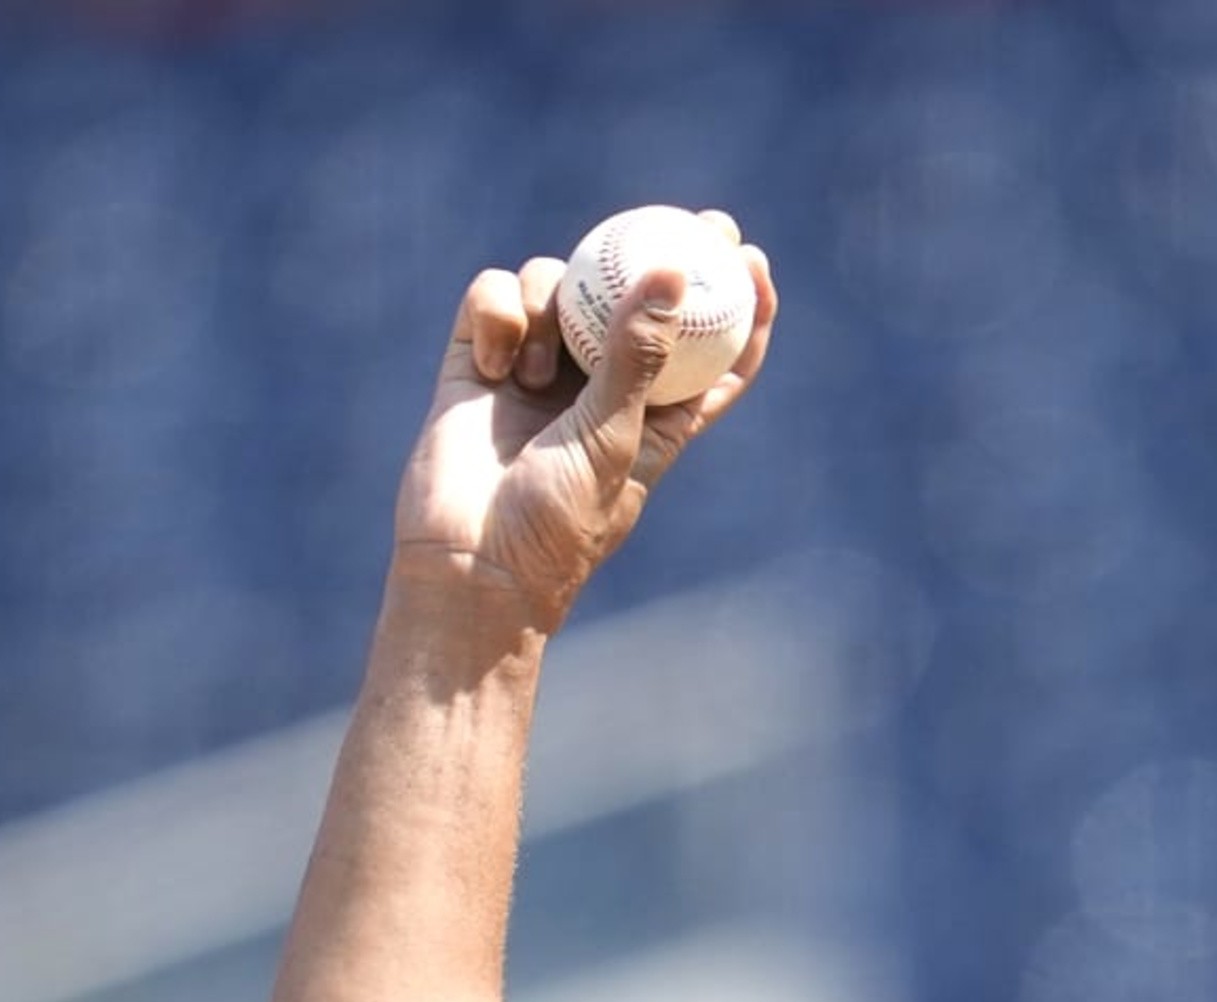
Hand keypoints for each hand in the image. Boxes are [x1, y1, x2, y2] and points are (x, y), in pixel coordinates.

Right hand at [390, 210, 777, 630]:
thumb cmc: (556, 522)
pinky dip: (497, 315)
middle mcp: (600, 383)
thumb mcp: (612, 438)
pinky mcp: (479, 359)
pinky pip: (494, 298)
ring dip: (552, 307)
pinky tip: (493, 367)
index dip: (739, 305)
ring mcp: (537, 367)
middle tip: (692, 222)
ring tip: (536, 374)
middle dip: (662, 254)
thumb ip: (638, 357)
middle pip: (637, 298)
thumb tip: (672, 274)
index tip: (753, 259)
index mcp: (657, 414)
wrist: (464, 564)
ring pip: (558, 284)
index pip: (713, 352)